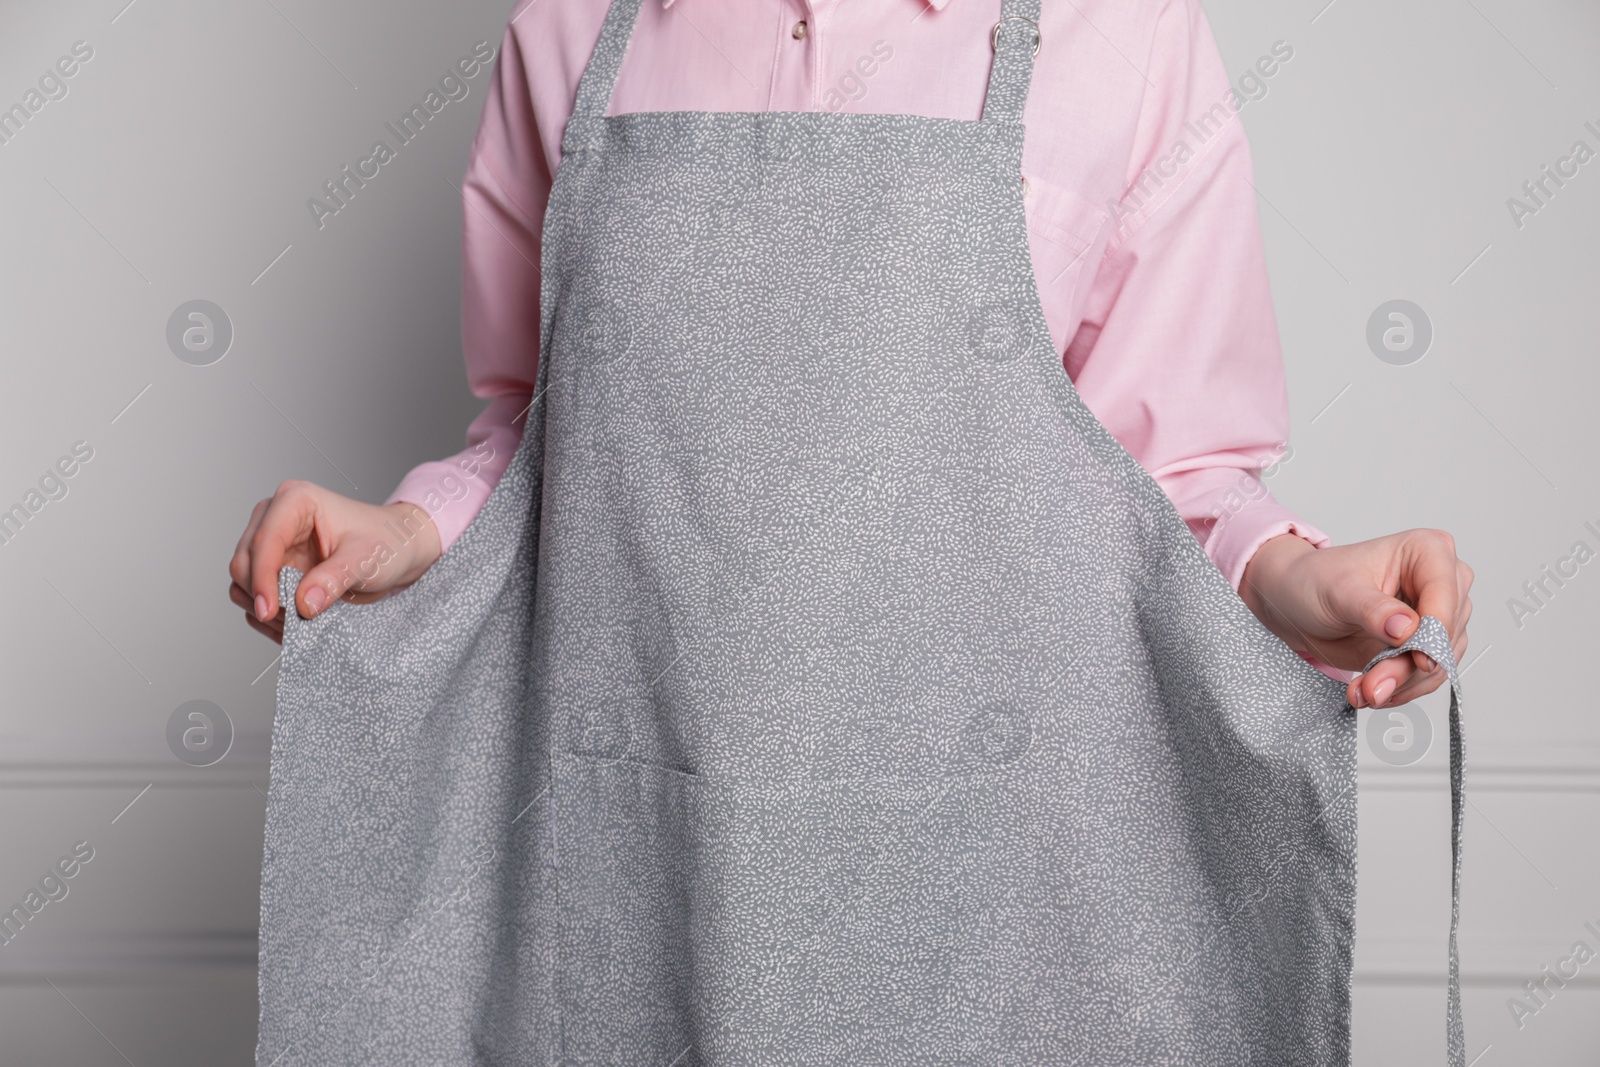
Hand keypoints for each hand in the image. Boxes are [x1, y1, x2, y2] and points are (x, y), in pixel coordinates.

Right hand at [227, 481, 442, 643]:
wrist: (400, 550)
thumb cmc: (387, 541)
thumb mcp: (367, 559)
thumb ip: (334, 579)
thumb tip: (303, 604)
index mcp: (296, 500)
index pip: (264, 542)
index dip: (262, 579)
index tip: (269, 610)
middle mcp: (275, 517)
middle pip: (244, 563)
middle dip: (264, 596)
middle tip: (292, 621)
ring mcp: (272, 544)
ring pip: (243, 582)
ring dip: (264, 609)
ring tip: (297, 623)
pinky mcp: (273, 567)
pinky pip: (253, 596)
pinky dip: (267, 615)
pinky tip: (292, 627)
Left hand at [1238, 528, 1472, 710]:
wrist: (1296, 602)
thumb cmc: (1315, 581)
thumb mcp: (1338, 591)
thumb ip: (1373, 610)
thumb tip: (1406, 629)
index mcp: (1426, 550)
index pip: (1445, 593)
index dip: (1436, 630)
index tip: (1419, 659)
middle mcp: (1441, 582)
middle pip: (1444, 633)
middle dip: (1409, 666)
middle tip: (1373, 686)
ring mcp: (1437, 616)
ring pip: (1439, 661)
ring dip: (1402, 683)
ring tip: (1363, 691)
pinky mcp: (1426, 645)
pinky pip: (1428, 677)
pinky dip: (1400, 689)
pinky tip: (1370, 691)